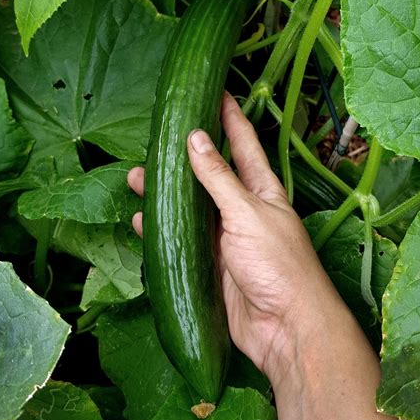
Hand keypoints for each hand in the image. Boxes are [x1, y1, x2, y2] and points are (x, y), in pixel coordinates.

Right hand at [128, 92, 335, 378]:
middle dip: (184, 154)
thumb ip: (219, 179)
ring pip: (189, 207)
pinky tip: (143, 221)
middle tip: (158, 136)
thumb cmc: (278, 265)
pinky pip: (181, 240)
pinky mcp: (209, 264)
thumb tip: (195, 137)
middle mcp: (242, 209)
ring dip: (165, 192)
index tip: (215, 89)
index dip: (229, 116)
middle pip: (209, 173)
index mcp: (261, 190)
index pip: (243, 143)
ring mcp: (224, 237)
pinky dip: (162, 231)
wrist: (283, 330)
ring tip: (136, 176)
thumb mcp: (247, 214)